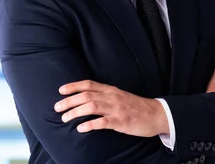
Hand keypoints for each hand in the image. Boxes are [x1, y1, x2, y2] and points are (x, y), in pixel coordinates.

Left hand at [54, 80, 168, 136]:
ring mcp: (116, 109)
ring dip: (76, 112)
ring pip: (92, 106)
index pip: (89, 84)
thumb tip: (87, 99)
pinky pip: (103, 122)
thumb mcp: (120, 97)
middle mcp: (112, 97)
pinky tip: (81, 129)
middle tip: (56, 108)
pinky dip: (90, 124)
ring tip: (65, 119)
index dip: (74, 86)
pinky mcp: (121, 121)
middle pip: (86, 95)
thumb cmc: (137, 107)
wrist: (157, 114)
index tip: (60, 90)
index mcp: (111, 90)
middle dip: (69, 101)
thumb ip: (106, 97)